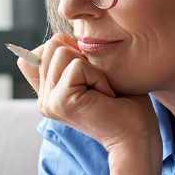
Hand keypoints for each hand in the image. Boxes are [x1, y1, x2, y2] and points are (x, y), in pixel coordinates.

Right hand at [18, 35, 160, 154]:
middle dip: (82, 57)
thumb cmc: (125, 104)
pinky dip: (98, 76)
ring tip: (101, 91)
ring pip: (61, 51)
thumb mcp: (94, 73)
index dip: (66, 51)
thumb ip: (71, 59)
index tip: (89, 77)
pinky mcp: (60, 101)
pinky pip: (77, 65)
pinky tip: (105, 96)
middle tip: (98, 85)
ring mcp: (49, 102)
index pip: (37, 52)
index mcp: (48, 93)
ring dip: (91, 67)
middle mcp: (44, 99)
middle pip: (52, 45)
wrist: (136, 136)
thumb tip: (61, 38)